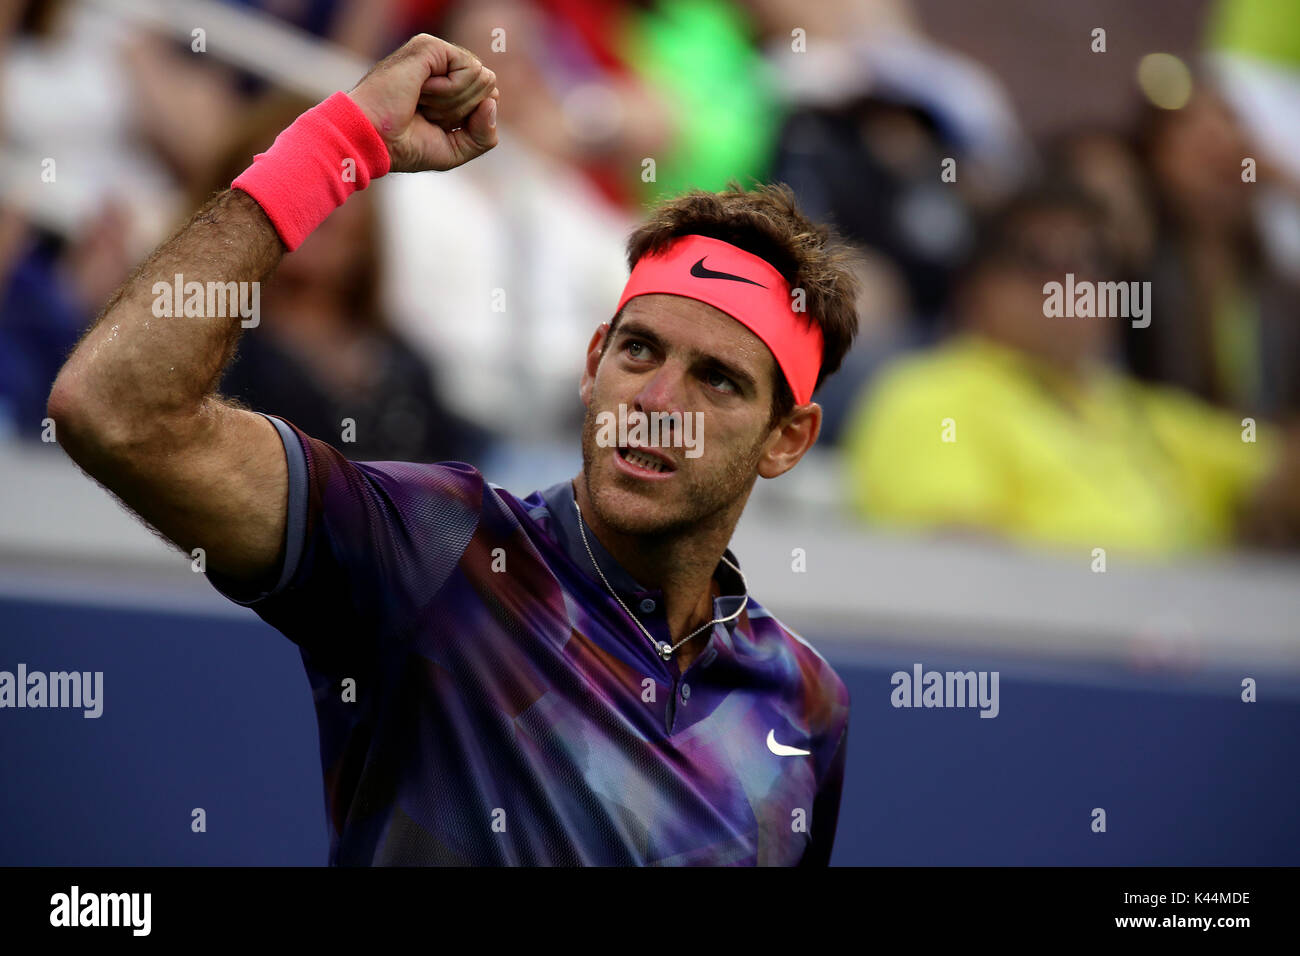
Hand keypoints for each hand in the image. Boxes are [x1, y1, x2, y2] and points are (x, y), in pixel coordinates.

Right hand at [348, 34, 498, 172]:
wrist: (373, 139)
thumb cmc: (406, 146)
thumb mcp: (457, 149)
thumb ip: (484, 135)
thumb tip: (492, 103)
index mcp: (449, 87)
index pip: (490, 98)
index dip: (471, 121)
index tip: (436, 125)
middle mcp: (444, 67)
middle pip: (489, 87)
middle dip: (463, 111)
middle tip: (426, 114)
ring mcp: (437, 54)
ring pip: (482, 78)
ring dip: (453, 103)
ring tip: (420, 102)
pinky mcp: (430, 47)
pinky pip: (469, 70)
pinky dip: (449, 92)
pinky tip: (421, 92)